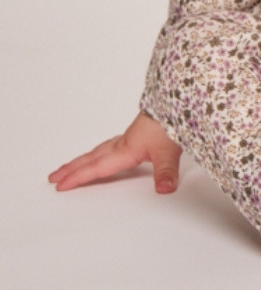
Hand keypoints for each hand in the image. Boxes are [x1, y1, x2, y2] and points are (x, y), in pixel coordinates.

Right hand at [49, 112, 181, 193]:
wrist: (177, 99)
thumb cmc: (171, 122)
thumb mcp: (169, 150)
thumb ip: (166, 172)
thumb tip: (164, 189)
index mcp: (126, 150)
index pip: (96, 167)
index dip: (78, 177)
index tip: (61, 185)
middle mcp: (123, 144)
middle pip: (91, 158)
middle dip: (71, 169)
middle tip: (54, 177)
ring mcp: (129, 138)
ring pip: (98, 151)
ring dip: (83, 160)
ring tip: (71, 167)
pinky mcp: (137, 134)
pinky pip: (109, 146)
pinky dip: (98, 152)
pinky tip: (104, 154)